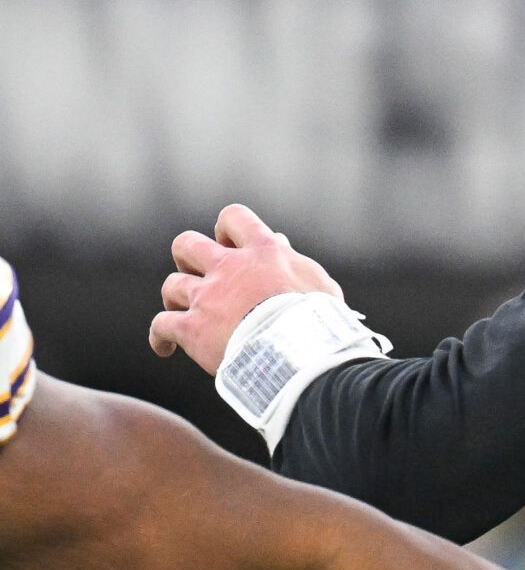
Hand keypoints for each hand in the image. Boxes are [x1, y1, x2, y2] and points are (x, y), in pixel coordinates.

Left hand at [150, 204, 343, 374]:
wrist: (298, 352)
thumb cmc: (319, 319)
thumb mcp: (318, 282)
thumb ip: (294, 260)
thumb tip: (279, 241)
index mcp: (263, 251)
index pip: (233, 218)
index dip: (226, 229)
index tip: (229, 245)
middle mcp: (228, 268)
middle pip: (187, 244)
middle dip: (187, 258)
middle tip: (200, 277)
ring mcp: (206, 297)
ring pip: (172, 285)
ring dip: (176, 299)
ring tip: (186, 314)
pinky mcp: (191, 328)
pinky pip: (161, 326)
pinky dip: (159, 337)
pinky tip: (165, 348)